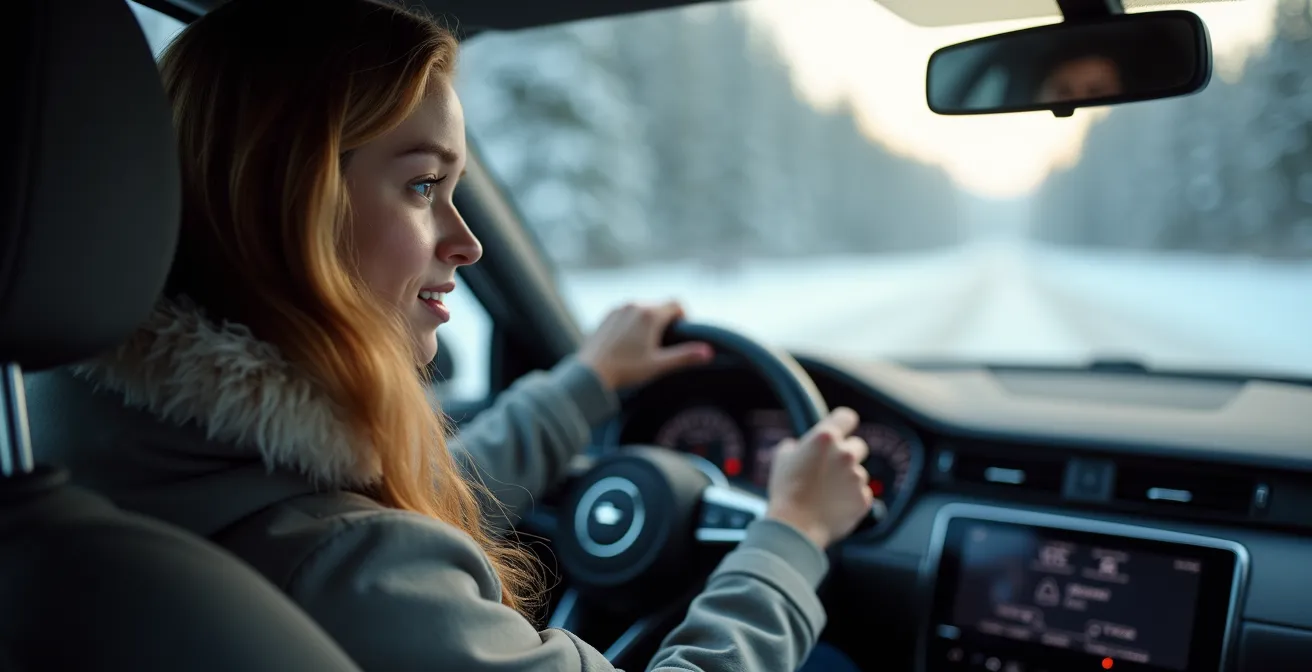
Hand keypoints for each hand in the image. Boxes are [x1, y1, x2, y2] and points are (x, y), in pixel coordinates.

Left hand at [577, 301, 713, 391]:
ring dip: (649, 321)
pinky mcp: (607, 316)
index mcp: (649, 314)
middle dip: (666, 321)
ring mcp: (618, 309)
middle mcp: (634, 304)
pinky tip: (627, 344)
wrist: (590, 373)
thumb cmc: (625, 370)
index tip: (680, 334)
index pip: (677, 303)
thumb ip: (685, 356)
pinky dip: (633, 323)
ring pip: (643, 308)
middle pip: (660, 306)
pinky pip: (627, 313)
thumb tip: (709, 352)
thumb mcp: (658, 365)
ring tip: (644, 345)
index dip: (684, 317)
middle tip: (663, 345)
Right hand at [764, 407, 873, 548]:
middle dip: (847, 454)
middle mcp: (846, 454)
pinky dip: (851, 499)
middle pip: (858, 446)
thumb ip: (796, 446)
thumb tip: (799, 446)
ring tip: (826, 494)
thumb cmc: (786, 491)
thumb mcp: (782, 458)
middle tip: (830, 469)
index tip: (841, 430)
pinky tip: (834, 506)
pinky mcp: (864, 499)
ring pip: (858, 473)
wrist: (795, 527)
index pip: (846, 417)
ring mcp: (857, 477)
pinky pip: (862, 494)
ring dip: (847, 480)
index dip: (843, 423)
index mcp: (825, 438)